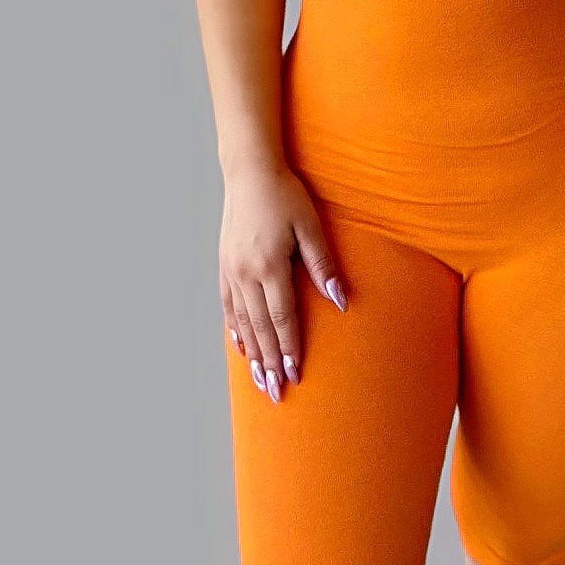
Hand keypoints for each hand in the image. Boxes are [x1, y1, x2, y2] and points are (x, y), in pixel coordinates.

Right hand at [219, 154, 347, 403]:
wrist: (249, 172)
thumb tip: (340, 301)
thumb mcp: (311, 226)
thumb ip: (324, 266)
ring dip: (251, 353)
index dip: (289, 348)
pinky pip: (228, 306)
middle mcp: (246, 273)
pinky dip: (235, 329)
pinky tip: (240, 346)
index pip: (281, 317)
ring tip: (258, 379)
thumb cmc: (286, 195)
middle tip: (276, 392)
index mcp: (269, 265)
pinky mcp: (224, 265)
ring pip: (241, 322)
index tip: (295, 374)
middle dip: (269, 363)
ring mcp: (231, 270)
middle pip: (260, 328)